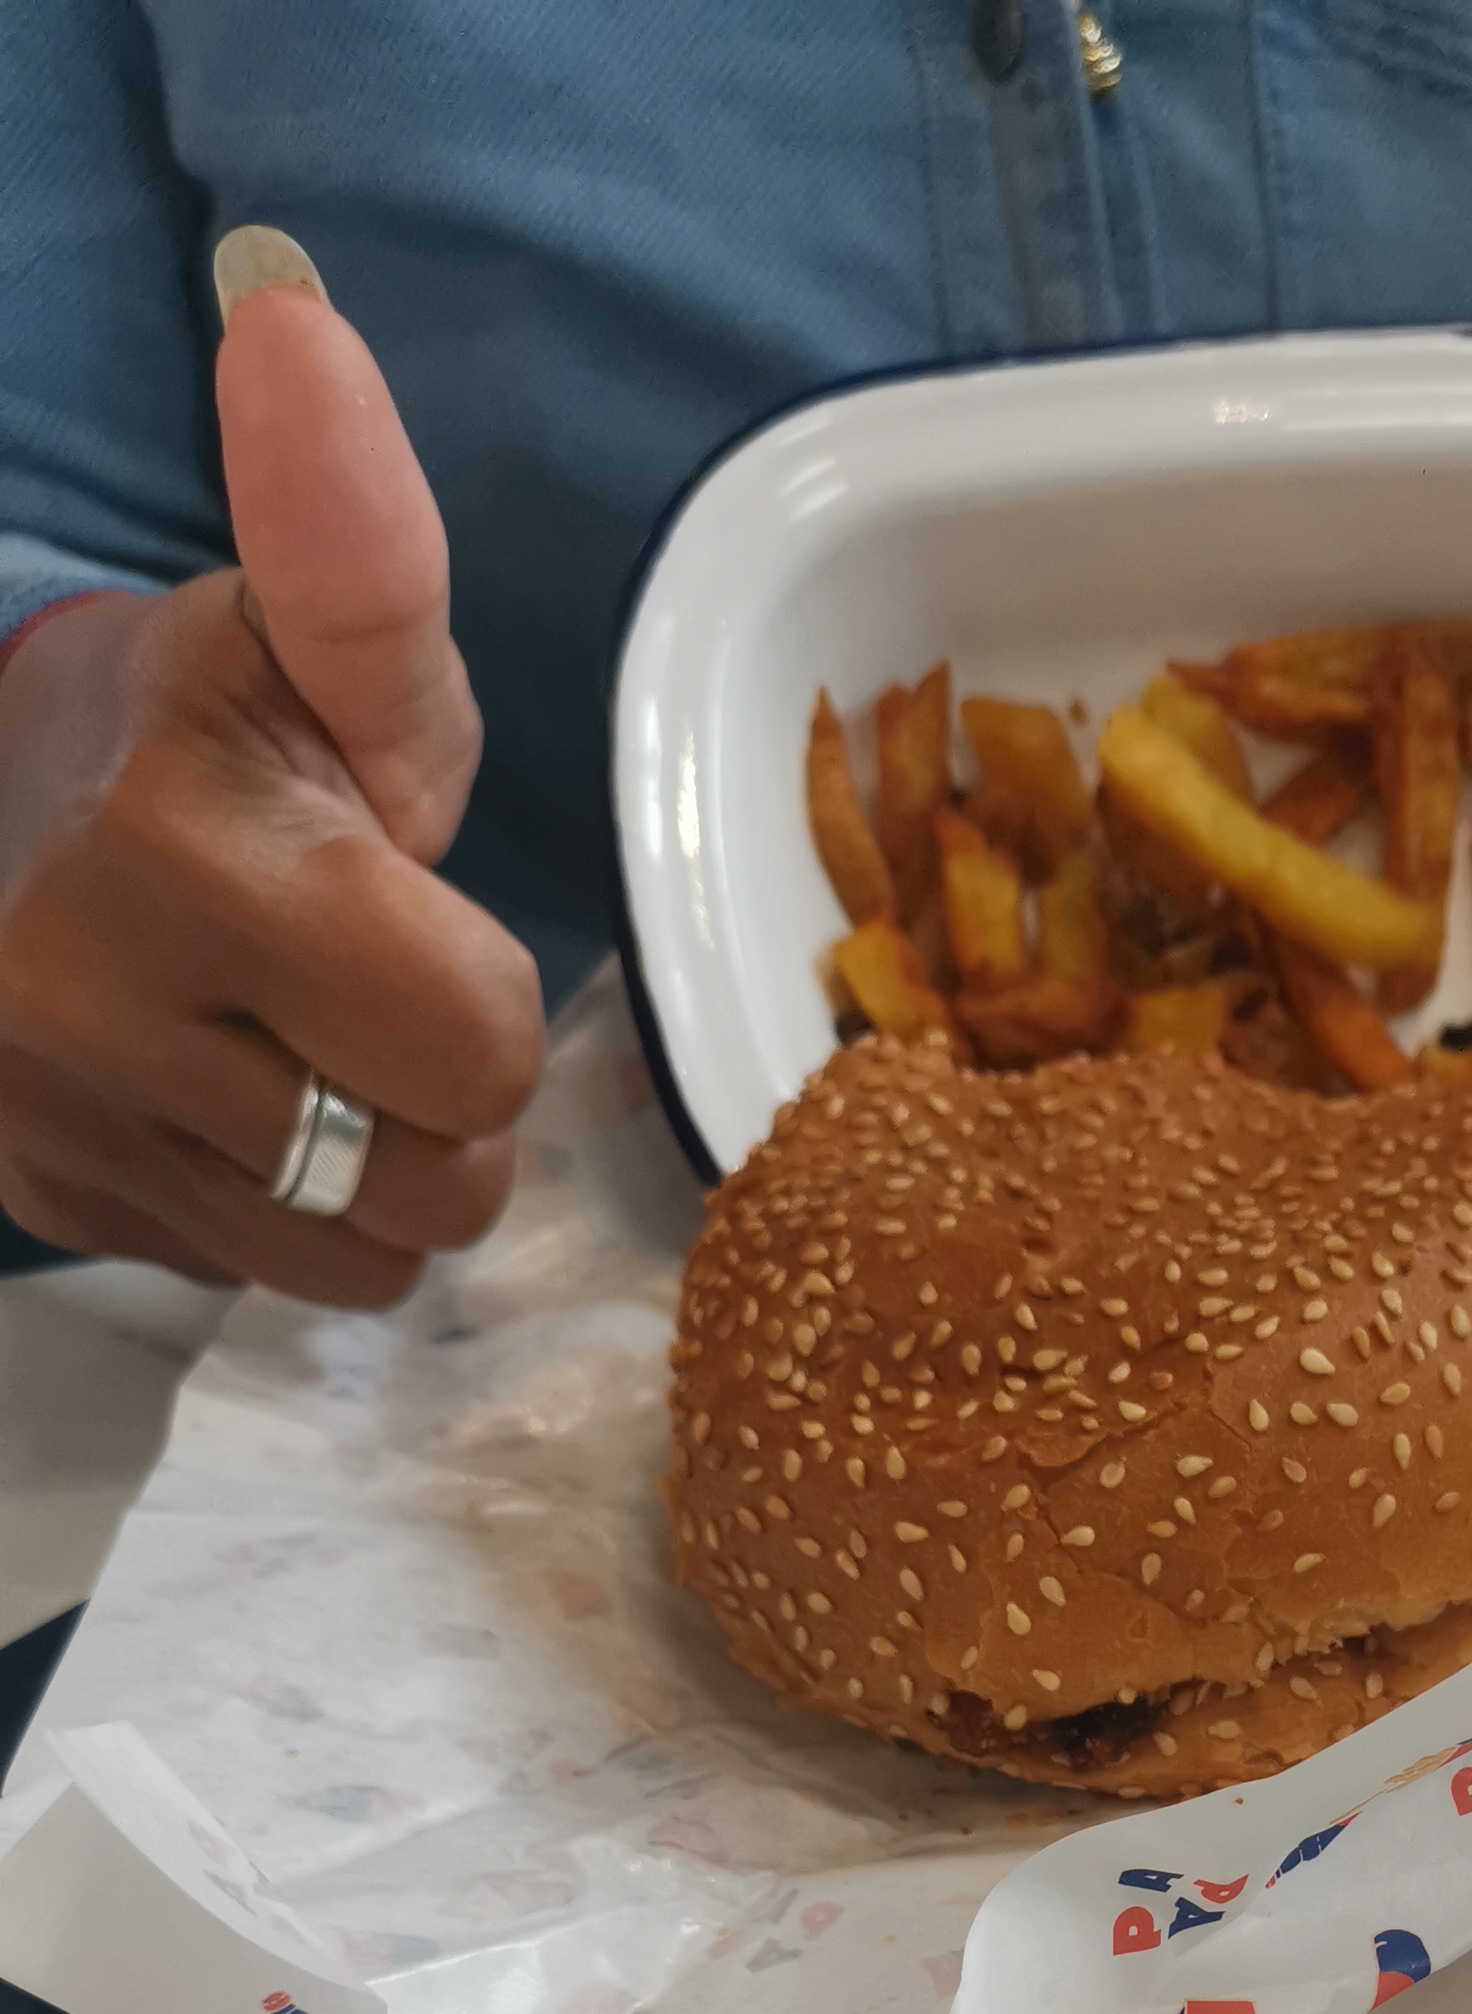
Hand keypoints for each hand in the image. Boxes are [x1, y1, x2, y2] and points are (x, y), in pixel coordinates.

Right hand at [0, 259, 542, 1304]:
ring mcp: (59, 1127)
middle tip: (368, 995)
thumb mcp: (318, 655)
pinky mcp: (56, 1208)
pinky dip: (302, 1218)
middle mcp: (92, 1006)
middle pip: (438, 1178)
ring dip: (383, 1173)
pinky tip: (247, 1112)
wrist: (7, 822)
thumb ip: (360, 553)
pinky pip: (285, 1286)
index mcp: (184, 854)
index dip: (479, 993)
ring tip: (311, 1052)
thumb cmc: (225, 741)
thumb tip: (297, 323)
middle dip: (445, 1100)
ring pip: (369, 1256)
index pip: (469, 1047)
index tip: (402, 907)